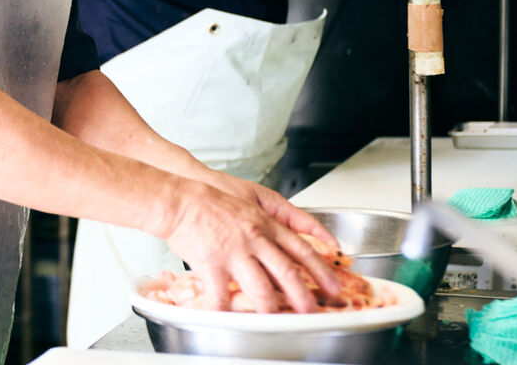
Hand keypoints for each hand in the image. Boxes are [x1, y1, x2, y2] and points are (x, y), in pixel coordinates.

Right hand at [158, 180, 343, 313]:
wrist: (182, 199)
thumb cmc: (212, 197)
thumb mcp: (252, 197)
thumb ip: (275, 214)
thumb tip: (293, 232)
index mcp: (266, 224)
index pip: (302, 248)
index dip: (322, 268)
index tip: (335, 282)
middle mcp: (256, 239)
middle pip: (288, 271)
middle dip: (304, 295)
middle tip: (314, 310)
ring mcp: (235, 252)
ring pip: (261, 286)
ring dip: (272, 307)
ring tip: (278, 320)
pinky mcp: (213, 263)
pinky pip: (222, 294)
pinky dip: (226, 310)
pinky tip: (228, 319)